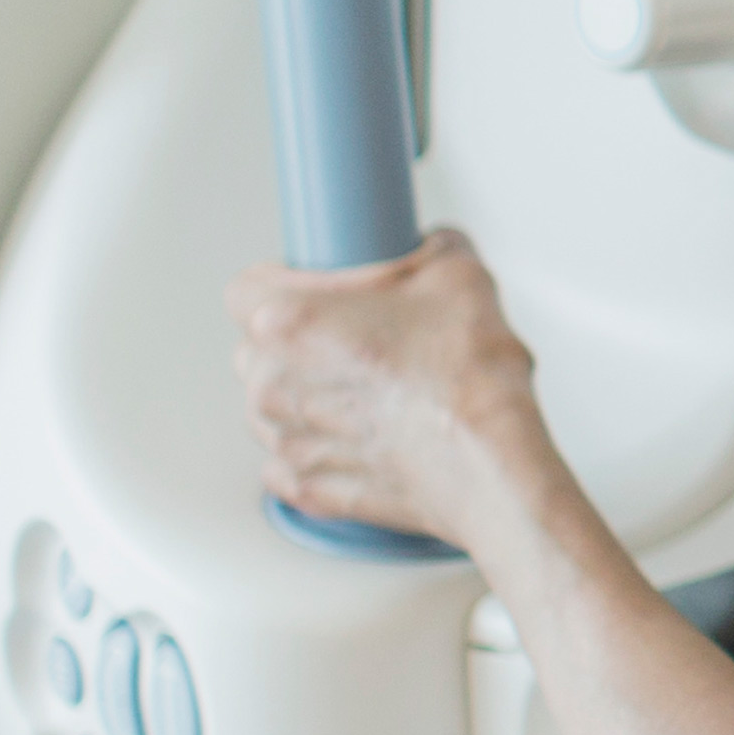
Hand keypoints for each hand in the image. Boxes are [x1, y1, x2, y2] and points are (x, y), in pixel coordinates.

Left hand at [228, 229, 561, 552]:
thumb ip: (424, 248)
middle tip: (358, 339)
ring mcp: (284, 438)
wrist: (487, 459)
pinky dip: (319, 449)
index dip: (285, 283)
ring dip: (307, 396)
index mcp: (288, 320)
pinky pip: (289, 460)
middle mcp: (271, 381)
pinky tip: (365, 435)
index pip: (246, 287)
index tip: (319, 290)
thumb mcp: (456, 272)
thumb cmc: (465, 378)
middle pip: (259, 347)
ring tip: (370, 391)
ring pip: (273, 404)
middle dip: (298, 342)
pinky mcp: (305, 485)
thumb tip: (428, 250)